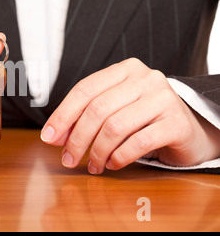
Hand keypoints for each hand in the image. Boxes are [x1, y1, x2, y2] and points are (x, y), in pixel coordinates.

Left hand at [41, 58, 219, 173]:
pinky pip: (138, 142)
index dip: (62, 115)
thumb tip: (52, 136)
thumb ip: (85, 117)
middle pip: (97, 109)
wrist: (188, 129)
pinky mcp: (177, 122)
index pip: (84, 89)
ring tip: (93, 165)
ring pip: (115, 126)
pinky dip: (120, 157)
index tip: (48, 138)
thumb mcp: (113, 110)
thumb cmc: (143, 119)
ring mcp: (163, 98)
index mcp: (124, 70)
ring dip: (97, 151)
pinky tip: (113, 164)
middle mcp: (145, 78)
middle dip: (77, 138)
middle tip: (68, 159)